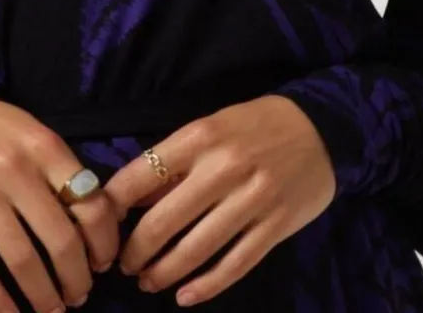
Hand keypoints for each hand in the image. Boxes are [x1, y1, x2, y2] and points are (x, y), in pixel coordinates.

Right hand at [0, 84, 119, 312]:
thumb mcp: (28, 130)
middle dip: (76, 277)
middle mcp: (16, 169)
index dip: (104, 242)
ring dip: (43, 295)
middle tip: (79, 295)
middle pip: (60, 238)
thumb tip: (91, 214)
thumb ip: (56, 166)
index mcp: (43, 146)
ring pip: (22, 259)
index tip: (103, 262)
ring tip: (53, 310)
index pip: (90, 202)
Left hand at [103, 94, 335, 305]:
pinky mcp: (276, 227)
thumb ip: (175, 161)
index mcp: (201, 136)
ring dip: (165, 271)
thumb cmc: (255, 126)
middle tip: (123, 264)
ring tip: (147, 281)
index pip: (143, 174)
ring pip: (197, 248)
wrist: (323, 129)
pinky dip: (207, 285)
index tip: (99, 224)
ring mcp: (253, 200)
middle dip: (136, 249)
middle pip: (165, 220)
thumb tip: (132, 200)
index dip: (114, 205)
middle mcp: (224, 168)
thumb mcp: (211, 128)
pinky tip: (186, 296)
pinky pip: (235, 264)